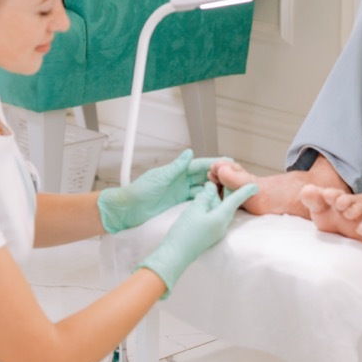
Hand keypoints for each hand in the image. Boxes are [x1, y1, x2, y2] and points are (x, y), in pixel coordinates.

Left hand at [97, 149, 220, 232]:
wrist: (127, 210)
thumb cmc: (139, 191)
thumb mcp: (160, 177)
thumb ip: (176, 167)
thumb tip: (189, 152)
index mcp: (175, 171)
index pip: (198, 165)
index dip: (213, 163)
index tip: (227, 161)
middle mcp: (179, 180)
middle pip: (202, 175)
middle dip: (218, 174)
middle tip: (233, 175)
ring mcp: (179, 191)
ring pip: (201, 188)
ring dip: (213, 187)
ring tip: (228, 188)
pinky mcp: (178, 203)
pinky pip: (195, 199)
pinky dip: (205, 198)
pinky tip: (215, 200)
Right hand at [138, 181, 257, 292]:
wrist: (176, 254)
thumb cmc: (185, 231)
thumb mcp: (195, 208)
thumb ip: (206, 195)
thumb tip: (212, 187)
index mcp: (221, 217)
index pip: (236, 200)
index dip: (244, 191)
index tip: (255, 185)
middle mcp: (222, 225)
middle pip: (228, 204)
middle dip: (227, 192)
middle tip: (223, 179)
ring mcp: (217, 231)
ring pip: (221, 210)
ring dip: (218, 199)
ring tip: (211, 187)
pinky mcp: (210, 234)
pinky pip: (215, 216)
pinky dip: (212, 207)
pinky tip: (204, 203)